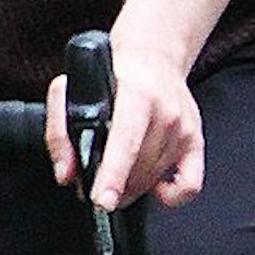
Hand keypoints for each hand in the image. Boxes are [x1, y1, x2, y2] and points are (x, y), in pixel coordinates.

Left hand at [45, 42, 204, 210]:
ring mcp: (183, 128)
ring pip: (154, 178)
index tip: (103, 199)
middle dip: (113, 188)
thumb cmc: (114, 74)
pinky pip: (190, 185)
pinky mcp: (195, 140)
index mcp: (137, 95)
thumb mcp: (72, 90)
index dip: (113, 175)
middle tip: (95, 187)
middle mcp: (166, 112)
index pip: (126, 141)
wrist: (154, 55)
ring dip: (132, 187)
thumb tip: (66, 173)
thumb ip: (59, 132)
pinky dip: (171, 195)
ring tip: (117, 176)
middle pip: (138, 169)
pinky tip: (154, 187)